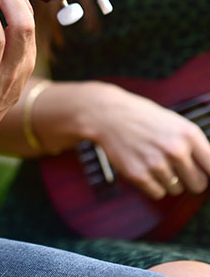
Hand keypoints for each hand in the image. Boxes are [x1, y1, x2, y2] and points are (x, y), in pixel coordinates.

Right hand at [83, 82, 209, 199]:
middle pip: (198, 185)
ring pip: (176, 190)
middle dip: (189, 180)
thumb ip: (195, 146)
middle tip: (175, 169)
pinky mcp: (137, 174)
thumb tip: (209, 172)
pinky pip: (157, 193)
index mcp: (189, 134)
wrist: (108, 115)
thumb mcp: (175, 123)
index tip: (201, 174)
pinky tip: (144, 169)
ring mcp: (156, 163)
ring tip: (153, 162)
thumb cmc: (144, 119)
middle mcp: (175, 149)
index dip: (208, 173)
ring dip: (167, 181)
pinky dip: (152, 185)